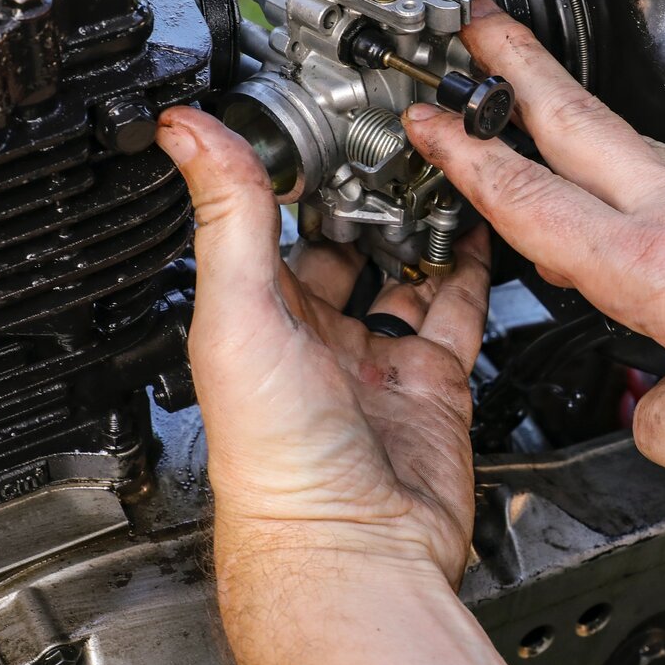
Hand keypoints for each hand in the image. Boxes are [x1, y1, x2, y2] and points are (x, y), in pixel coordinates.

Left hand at [156, 106, 491, 584]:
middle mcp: (314, 337)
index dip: (290, 171)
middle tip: (389, 136)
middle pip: (343, 241)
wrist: (353, 546)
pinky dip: (471, 267)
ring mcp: (376, 358)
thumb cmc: (275, 460)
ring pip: (403, 269)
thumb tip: (187, 131)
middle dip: (364, 192)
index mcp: (256, 317)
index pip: (268, 223)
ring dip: (419, 222)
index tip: (311, 117)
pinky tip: (477, 229)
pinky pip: (457, 310)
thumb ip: (230, 216)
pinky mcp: (434, 382)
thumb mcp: (240, 313)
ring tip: (437, 169)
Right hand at [403, 0, 664, 498]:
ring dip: (568, 107)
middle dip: (517, 71)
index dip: (468, 166)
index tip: (427, 125)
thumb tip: (650, 406)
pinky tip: (623, 182)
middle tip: (476, 24)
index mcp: (662, 268)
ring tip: (531, 84)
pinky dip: (622, 161)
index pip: (538, 206)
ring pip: (626, 146)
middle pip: (582, 127)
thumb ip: (664, 427)